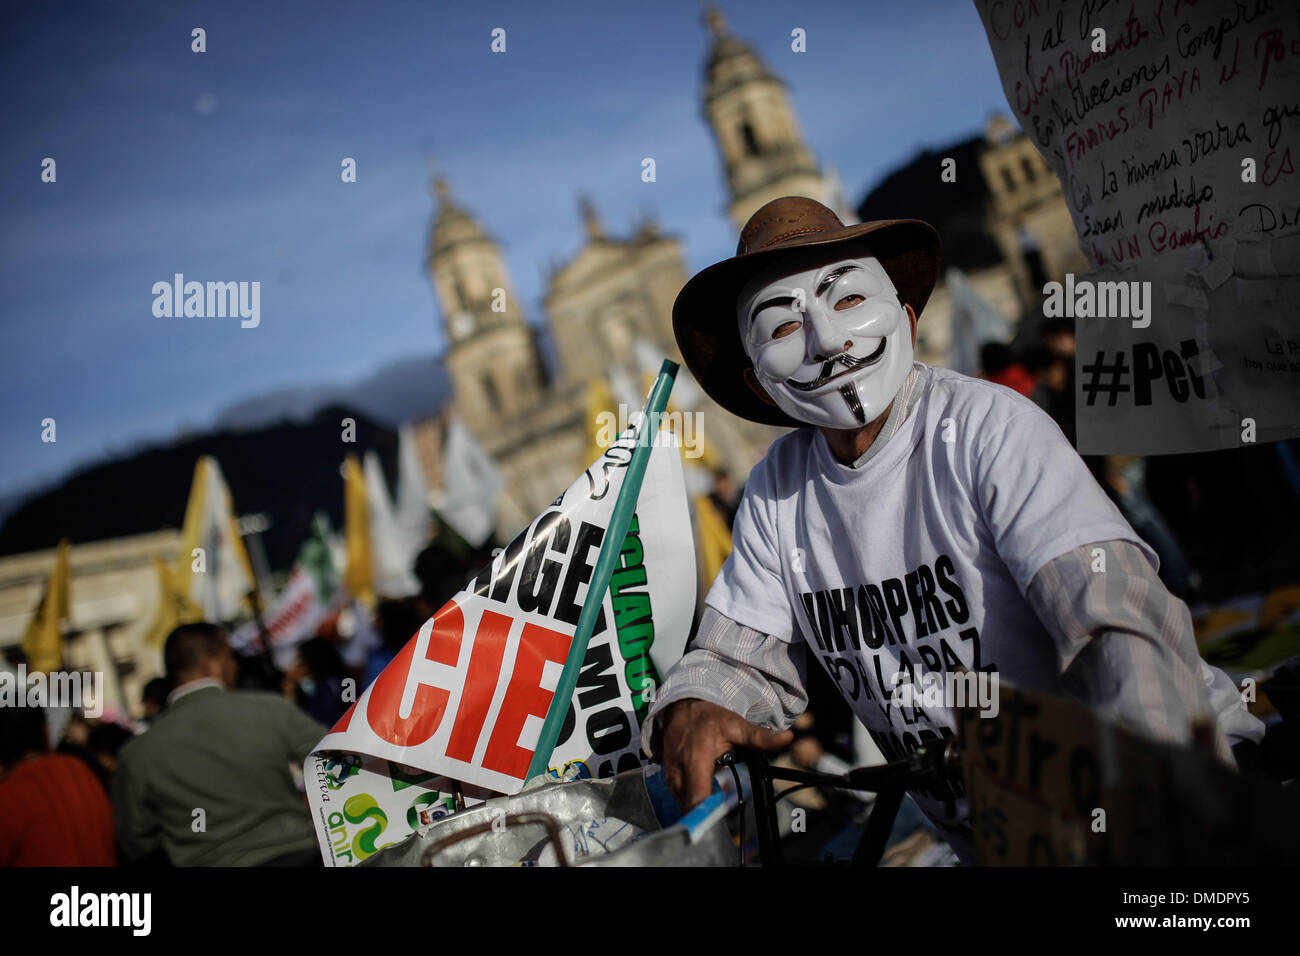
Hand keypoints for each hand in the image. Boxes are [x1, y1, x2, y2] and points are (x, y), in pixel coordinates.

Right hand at [659, 698, 793, 810]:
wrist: (680, 709)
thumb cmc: (708, 718)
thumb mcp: (736, 725)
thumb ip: (760, 737)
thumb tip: (787, 738)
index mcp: (695, 760)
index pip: (698, 799)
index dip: (710, 814)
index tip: (725, 818)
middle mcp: (679, 773)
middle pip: (692, 809)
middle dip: (709, 814)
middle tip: (726, 809)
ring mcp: (671, 779)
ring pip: (685, 806)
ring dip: (702, 808)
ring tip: (717, 799)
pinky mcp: (668, 781)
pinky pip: (681, 800)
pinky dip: (694, 802)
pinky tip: (706, 793)